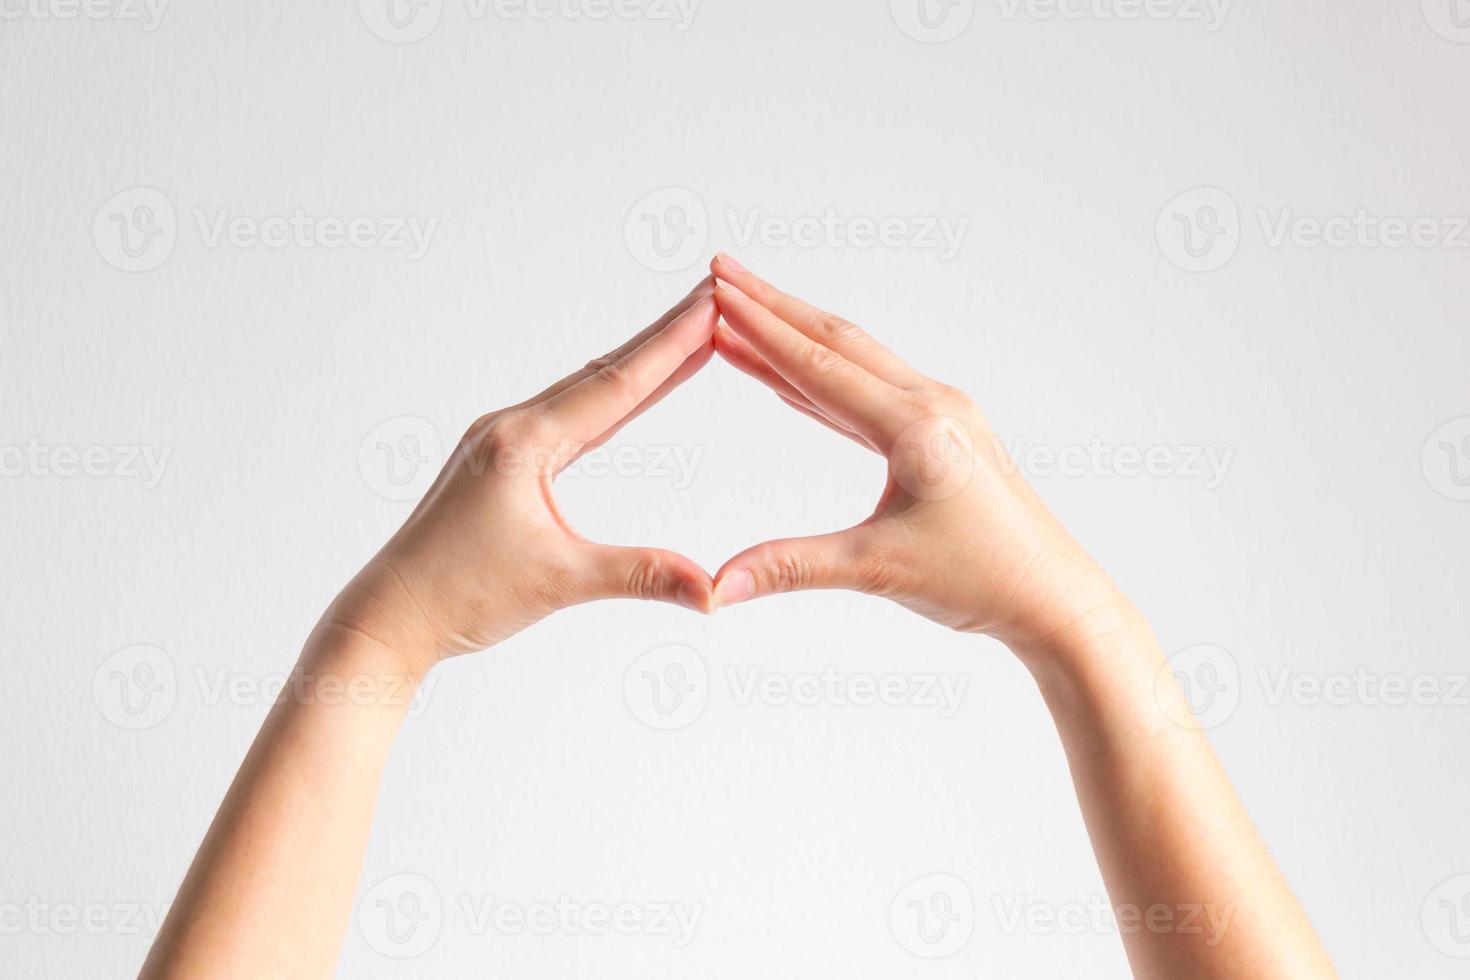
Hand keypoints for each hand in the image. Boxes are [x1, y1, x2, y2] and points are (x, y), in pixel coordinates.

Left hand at [325, 278, 719, 675]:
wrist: (390, 616)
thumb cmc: (459, 596)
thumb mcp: (559, 583)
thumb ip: (641, 575)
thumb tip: (713, 593)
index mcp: (523, 442)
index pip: (616, 385)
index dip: (672, 344)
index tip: (710, 302)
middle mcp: (511, 427)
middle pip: (603, 372)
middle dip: (662, 336)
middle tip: (710, 295)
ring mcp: (501, 440)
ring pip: (584, 391)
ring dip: (637, 364)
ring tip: (686, 335)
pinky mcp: (499, 461)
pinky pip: (567, 418)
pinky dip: (607, 400)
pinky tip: (628, 395)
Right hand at [708, 255, 1124, 654]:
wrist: (1054, 598)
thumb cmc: (984, 581)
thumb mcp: (877, 570)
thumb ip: (792, 567)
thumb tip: (717, 586)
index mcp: (916, 427)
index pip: (821, 367)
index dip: (762, 329)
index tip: (719, 289)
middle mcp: (931, 406)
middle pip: (837, 342)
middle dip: (774, 307)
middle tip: (722, 271)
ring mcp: (940, 416)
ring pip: (855, 362)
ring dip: (797, 337)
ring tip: (745, 313)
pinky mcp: (942, 436)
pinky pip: (870, 394)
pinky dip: (823, 381)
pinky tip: (791, 380)